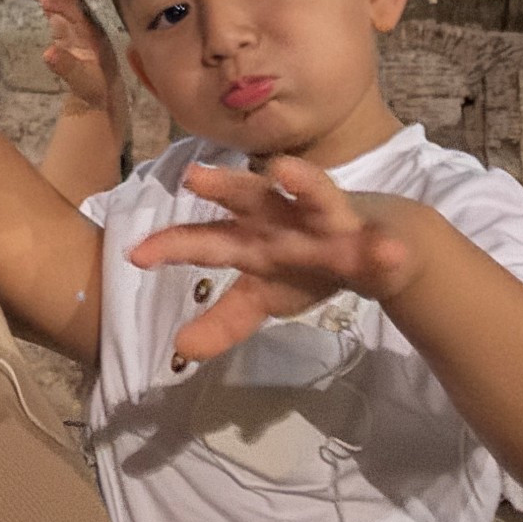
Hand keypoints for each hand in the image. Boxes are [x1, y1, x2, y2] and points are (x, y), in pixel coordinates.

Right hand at [19, 0, 127, 120]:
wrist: (103, 86)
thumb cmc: (94, 86)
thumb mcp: (82, 82)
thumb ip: (67, 67)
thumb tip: (47, 53)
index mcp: (92, 32)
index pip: (76, 13)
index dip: (60, 7)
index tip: (43, 2)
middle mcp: (86, 19)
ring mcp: (76, 17)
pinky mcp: (66, 19)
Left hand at [129, 155, 427, 362]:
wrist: (375, 244)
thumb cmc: (306, 264)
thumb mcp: (263, 299)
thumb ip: (223, 323)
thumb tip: (179, 350)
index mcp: (250, 236)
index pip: (203, 239)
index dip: (171, 246)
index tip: (134, 255)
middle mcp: (281, 216)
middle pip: (246, 197)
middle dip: (222, 185)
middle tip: (193, 178)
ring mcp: (325, 219)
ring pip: (312, 193)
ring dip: (302, 183)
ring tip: (286, 170)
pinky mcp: (370, 233)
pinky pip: (376, 240)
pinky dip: (382, 247)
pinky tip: (388, 250)